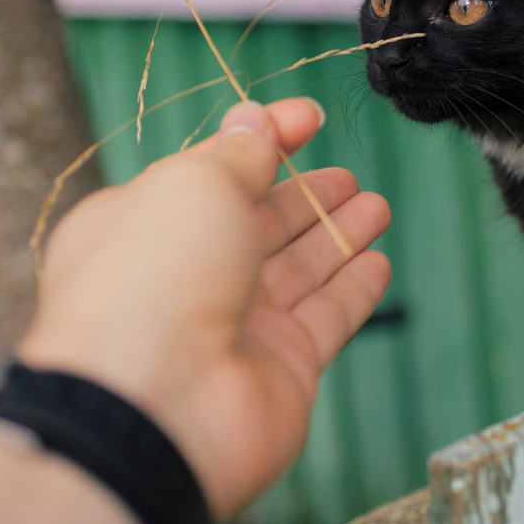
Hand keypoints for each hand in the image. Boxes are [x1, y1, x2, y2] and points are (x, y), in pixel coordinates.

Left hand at [17, 97, 391, 516]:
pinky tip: (378, 263)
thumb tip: (255, 119)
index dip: (264, 139)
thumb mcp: (195, 185)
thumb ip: (239, 153)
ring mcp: (236, 327)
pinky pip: (326, 319)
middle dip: (305, 196)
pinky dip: (354, 289)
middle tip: (348, 174)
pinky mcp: (282, 369)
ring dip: (338, 235)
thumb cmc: (155, 277)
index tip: (311, 116)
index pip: (214, 172)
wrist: (156, 406)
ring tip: (377, 206)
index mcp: (145, 225)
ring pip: (299, 269)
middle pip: (259, 225)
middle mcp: (187, 277)